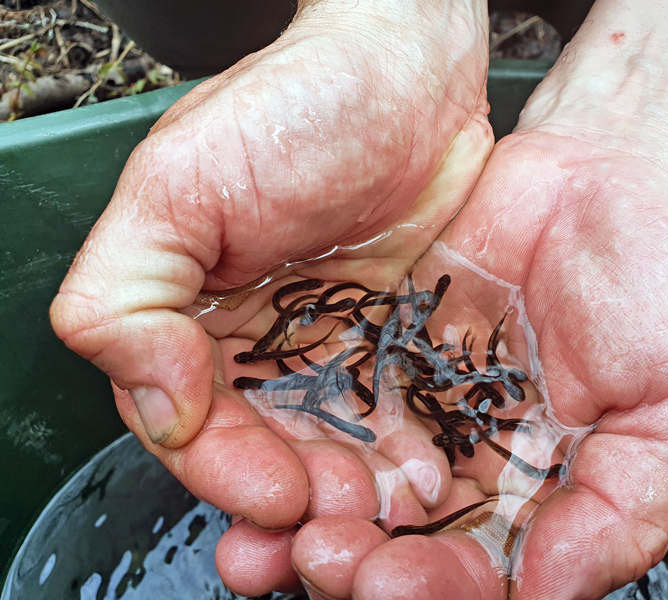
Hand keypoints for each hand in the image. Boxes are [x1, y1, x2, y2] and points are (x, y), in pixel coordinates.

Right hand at [50, 0, 492, 593]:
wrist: (404, 73)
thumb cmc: (291, 109)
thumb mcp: (177, 186)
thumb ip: (126, 295)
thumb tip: (156, 400)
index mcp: (196, 323)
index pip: (196, 429)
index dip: (227, 474)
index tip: (276, 499)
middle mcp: (264, 348)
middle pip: (269, 456)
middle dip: (299, 505)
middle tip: (342, 529)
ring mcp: (337, 351)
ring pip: (338, 452)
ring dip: (357, 499)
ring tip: (390, 517)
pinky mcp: (401, 344)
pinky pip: (403, 418)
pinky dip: (411, 457)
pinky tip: (431, 480)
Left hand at [285, 126, 667, 598]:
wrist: (605, 172)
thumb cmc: (660, 279)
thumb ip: (626, 501)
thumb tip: (553, 587)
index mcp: (547, 486)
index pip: (486, 567)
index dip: (440, 587)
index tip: (398, 584)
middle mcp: (476, 453)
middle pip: (408, 537)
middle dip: (361, 560)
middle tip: (324, 557)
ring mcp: (424, 400)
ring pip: (359, 477)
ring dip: (314, 511)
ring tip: (274, 532)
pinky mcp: (385, 346)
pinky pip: (336, 396)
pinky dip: (302, 429)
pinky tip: (269, 451)